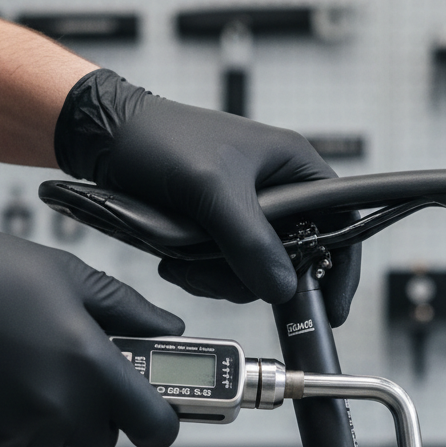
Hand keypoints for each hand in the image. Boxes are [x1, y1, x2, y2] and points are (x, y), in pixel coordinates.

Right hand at [0, 204, 184, 446]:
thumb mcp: (70, 276)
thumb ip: (129, 311)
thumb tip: (169, 328)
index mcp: (91, 367)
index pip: (155, 426)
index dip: (160, 422)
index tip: (156, 414)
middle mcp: (57, 406)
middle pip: (101, 440)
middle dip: (95, 415)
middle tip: (72, 376)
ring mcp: (15, 428)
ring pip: (53, 446)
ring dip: (48, 421)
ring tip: (23, 371)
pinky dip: (7, 424)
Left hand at [54, 69, 360, 326]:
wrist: (103, 140)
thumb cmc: (159, 139)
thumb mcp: (211, 189)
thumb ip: (250, 240)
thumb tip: (281, 287)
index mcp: (294, 166)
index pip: (342, 222)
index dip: (341, 266)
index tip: (330, 307)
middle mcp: (278, 192)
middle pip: (297, 259)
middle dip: (258, 277)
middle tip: (222, 275)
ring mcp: (248, 215)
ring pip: (258, 273)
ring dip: (221, 278)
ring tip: (186, 261)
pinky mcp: (220, 232)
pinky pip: (227, 272)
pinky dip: (204, 276)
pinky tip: (178, 261)